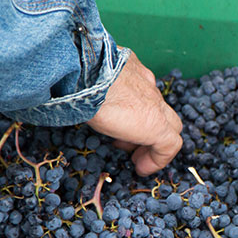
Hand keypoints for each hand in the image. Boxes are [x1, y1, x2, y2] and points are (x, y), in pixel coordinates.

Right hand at [87, 51, 182, 175]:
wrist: (85, 76)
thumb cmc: (75, 74)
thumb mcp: (80, 78)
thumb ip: (84, 85)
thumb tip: (67, 97)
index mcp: (128, 68)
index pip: (140, 91)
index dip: (132, 111)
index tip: (117, 126)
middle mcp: (145, 82)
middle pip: (159, 109)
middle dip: (147, 128)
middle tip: (127, 145)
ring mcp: (155, 101)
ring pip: (169, 125)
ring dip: (152, 143)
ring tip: (135, 159)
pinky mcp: (158, 124)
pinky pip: (170, 144)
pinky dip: (159, 159)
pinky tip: (142, 169)